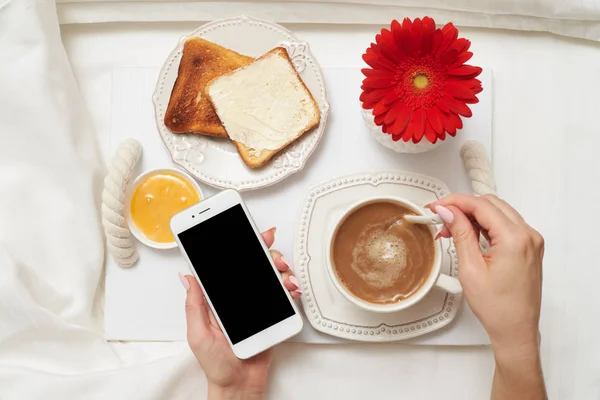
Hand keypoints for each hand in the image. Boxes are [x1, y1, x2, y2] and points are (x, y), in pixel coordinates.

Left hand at [179, 227, 300, 399]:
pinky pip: (283, 295)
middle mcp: (238, 297)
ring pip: (271, 275)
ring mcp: (257, 304)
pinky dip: (290, 287)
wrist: (239, 385)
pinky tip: (291, 288)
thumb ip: (194, 305)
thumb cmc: (216, 365)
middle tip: (271, 250)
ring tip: (283, 275)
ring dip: (280, 269)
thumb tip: (187, 277)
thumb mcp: (198, 334)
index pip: (228, 266)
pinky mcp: (273, 314)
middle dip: (265, 251)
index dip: (236, 245)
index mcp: (218, 298)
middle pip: (253, 264)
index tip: (243, 231)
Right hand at [429, 194, 543, 355]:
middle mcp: (528, 236)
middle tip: (441, 219)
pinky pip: (506, 225)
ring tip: (451, 230)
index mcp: (515, 239)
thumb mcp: (470, 268)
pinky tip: (469, 234)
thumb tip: (449, 212)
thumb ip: (461, 234)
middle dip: (463, 208)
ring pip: (498, 212)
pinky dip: (486, 225)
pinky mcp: (529, 247)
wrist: (515, 330)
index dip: (455, 202)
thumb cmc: (497, 308)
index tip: (437, 206)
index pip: (481, 206)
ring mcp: (531, 241)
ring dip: (473, 216)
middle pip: (491, 204)